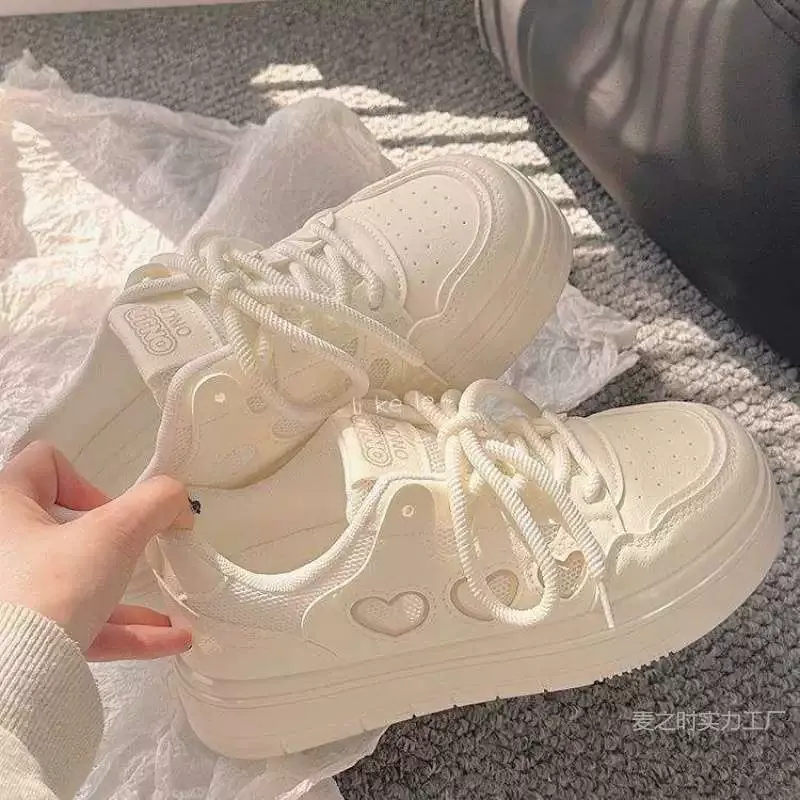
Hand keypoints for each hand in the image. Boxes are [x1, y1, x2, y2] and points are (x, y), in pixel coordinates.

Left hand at [0, 441, 193, 660]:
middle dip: (117, 547)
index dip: (88, 483)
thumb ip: (156, 503)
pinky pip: (78, 627)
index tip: (113, 516)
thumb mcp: (116, 532)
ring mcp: (11, 597)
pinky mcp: (24, 638)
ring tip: (173, 614)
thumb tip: (179, 502)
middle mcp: (3, 549)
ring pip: (78, 584)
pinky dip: (123, 631)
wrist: (10, 679)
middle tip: (140, 556)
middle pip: (67, 529)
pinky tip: (170, 640)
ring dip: (129, 598)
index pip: (45, 464)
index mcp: (5, 508)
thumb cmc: (54, 584)